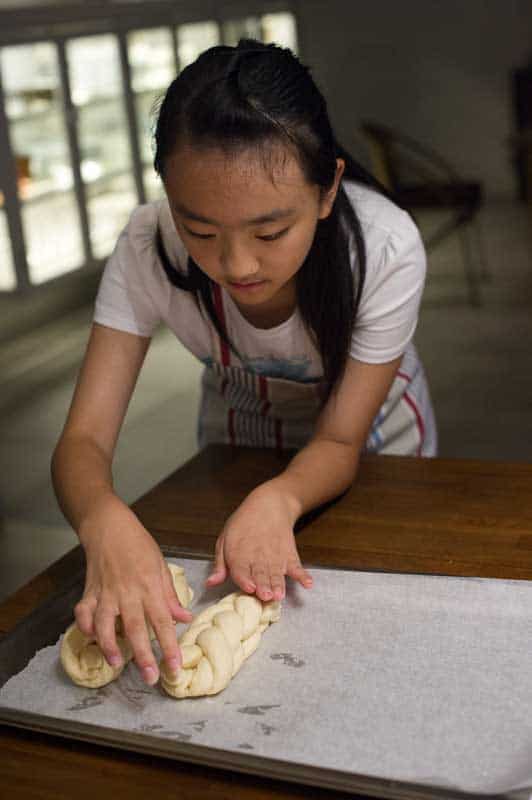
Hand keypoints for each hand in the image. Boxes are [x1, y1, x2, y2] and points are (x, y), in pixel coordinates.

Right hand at [75, 493, 192, 684]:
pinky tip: (90, 638)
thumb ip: (170, 595)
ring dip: (109, 645)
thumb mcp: (161, 565)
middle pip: (135, 628)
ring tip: (116, 663)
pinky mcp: (89, 592)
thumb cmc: (138, 545)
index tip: (174, 666)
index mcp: (149, 586)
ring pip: (104, 624)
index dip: (169, 645)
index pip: (162, 621)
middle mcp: (127, 592)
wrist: (109, 527)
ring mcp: (105, 593)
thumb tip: (184, 618)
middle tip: (150, 678)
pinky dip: (85, 627)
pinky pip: (84, 613)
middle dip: (143, 655)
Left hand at [205, 481, 312, 601]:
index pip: (241, 568)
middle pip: (260, 574)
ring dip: (278, 584)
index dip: (245, 579)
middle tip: (265, 596)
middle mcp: (258, 557)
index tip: (249, 587)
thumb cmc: (243, 525)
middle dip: (263, 586)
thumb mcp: (225, 540)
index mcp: (239, 553)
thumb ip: (220, 564)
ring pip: (277, 573)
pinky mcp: (289, 555)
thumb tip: (210, 583)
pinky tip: (307, 583)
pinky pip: (297, 567)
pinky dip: (303, 576)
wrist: (269, 505)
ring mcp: (276, 557)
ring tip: (279, 594)